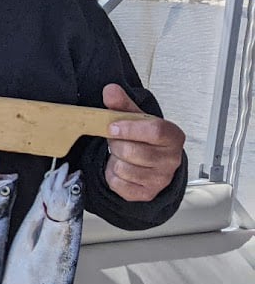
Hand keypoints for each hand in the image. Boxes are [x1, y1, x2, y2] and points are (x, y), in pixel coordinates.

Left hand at [102, 83, 184, 201]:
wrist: (152, 163)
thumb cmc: (144, 138)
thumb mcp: (135, 118)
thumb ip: (122, 104)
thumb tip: (110, 90)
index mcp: (173, 136)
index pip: (155, 131)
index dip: (130, 128)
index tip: (113, 126)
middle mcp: (171, 159)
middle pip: (133, 151)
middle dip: (117, 144)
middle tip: (117, 140)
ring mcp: (160, 179)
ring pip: (124, 168)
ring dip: (114, 160)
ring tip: (122, 155)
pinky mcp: (146, 193)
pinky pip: (118, 183)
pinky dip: (112, 175)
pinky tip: (121, 168)